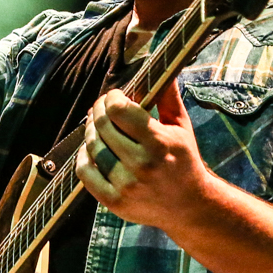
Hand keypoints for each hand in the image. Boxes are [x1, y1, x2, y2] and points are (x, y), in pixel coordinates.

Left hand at [76, 83, 213, 231]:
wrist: (189, 206)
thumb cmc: (184, 161)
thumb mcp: (182, 127)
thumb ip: (168, 97)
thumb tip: (160, 65)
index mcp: (159, 142)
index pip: (119, 109)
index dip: (112, 97)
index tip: (115, 95)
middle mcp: (141, 164)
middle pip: (102, 125)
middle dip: (98, 110)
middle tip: (101, 107)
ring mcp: (126, 185)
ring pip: (92, 146)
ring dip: (90, 131)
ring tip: (97, 126)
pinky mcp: (114, 202)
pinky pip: (85, 172)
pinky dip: (83, 157)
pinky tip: (91, 150)